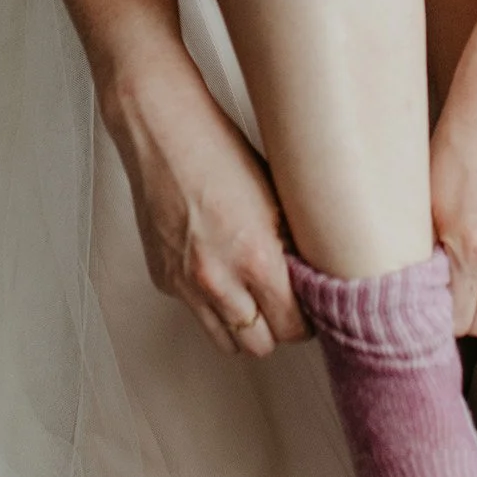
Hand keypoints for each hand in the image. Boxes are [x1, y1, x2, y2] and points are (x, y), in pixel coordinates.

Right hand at [108, 54, 308, 358]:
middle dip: (278, 328)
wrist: (161, 131)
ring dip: (244, 324)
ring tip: (254, 293)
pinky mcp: (162, 278)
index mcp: (254, 258)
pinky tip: (220, 269)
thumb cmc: (221, 151)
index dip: (308, 321)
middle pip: (261, 345)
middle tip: (285, 302)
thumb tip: (314, 279)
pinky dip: (211, 303)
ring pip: (226, 342)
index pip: (293, 328)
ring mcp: (185, 283)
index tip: (312, 307)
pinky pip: (196, 312)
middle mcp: (217, 280)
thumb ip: (293, 246)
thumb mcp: (276, 196)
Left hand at [430, 61, 476, 336]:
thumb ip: (424, 257)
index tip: (425, 305)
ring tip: (471, 279)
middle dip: (462, 315)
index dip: (436, 317)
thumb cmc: (453, 149)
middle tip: (445, 293)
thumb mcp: (424, 203)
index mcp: (471, 244)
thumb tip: (416, 301)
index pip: (454, 320)